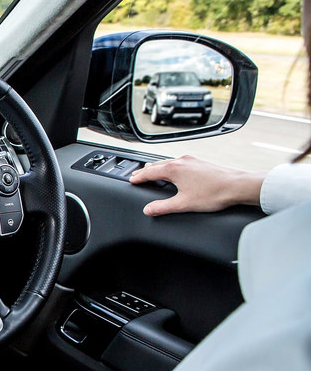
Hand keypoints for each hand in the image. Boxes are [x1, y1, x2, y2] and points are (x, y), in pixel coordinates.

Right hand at [129, 155, 265, 215]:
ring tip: (154, 173)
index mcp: (174, 169)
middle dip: (146, 171)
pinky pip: (180, 162)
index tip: (132, 180)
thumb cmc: (214, 193)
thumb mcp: (184, 204)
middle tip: (138, 176)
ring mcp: (192, 160)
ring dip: (159, 168)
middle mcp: (181, 161)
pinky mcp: (201, 162)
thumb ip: (163, 207)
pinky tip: (176, 173)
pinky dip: (171, 167)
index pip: (149, 172)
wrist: (238, 186)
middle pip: (157, 165)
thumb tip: (149, 210)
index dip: (138, 177)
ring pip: (169, 162)